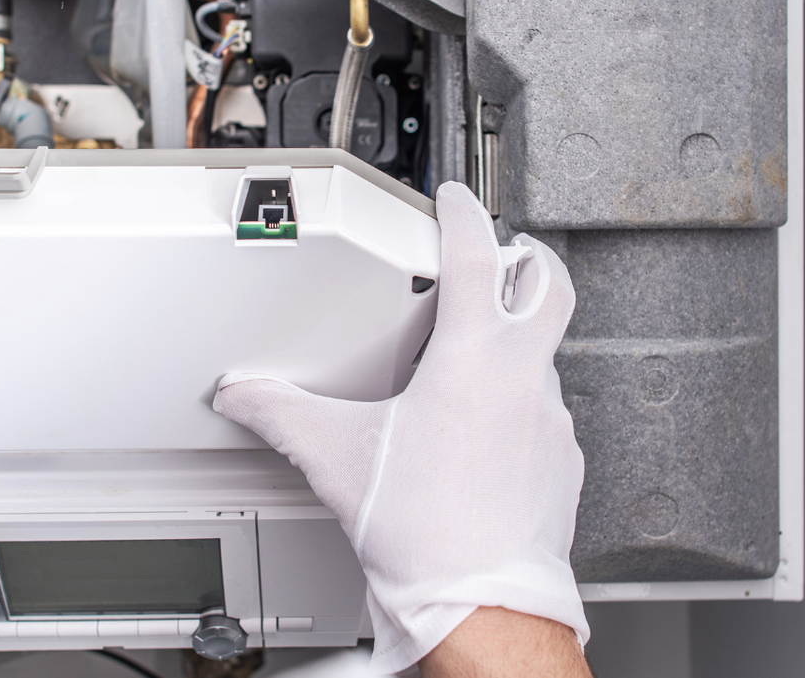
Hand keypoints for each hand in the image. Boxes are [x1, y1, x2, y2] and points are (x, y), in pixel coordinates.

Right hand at [213, 182, 587, 672]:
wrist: (482, 604)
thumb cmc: (425, 535)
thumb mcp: (338, 459)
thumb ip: (281, 414)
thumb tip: (242, 395)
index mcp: (473, 359)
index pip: (479, 255)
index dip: (465, 213)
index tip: (457, 200)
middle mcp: (524, 378)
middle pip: (548, 285)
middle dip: (528, 257)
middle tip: (503, 251)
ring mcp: (552, 419)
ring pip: (545, 353)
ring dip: (515, 341)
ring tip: (471, 357)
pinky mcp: (562, 460)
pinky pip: (546, 411)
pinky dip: (519, 402)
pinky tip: (483, 429)